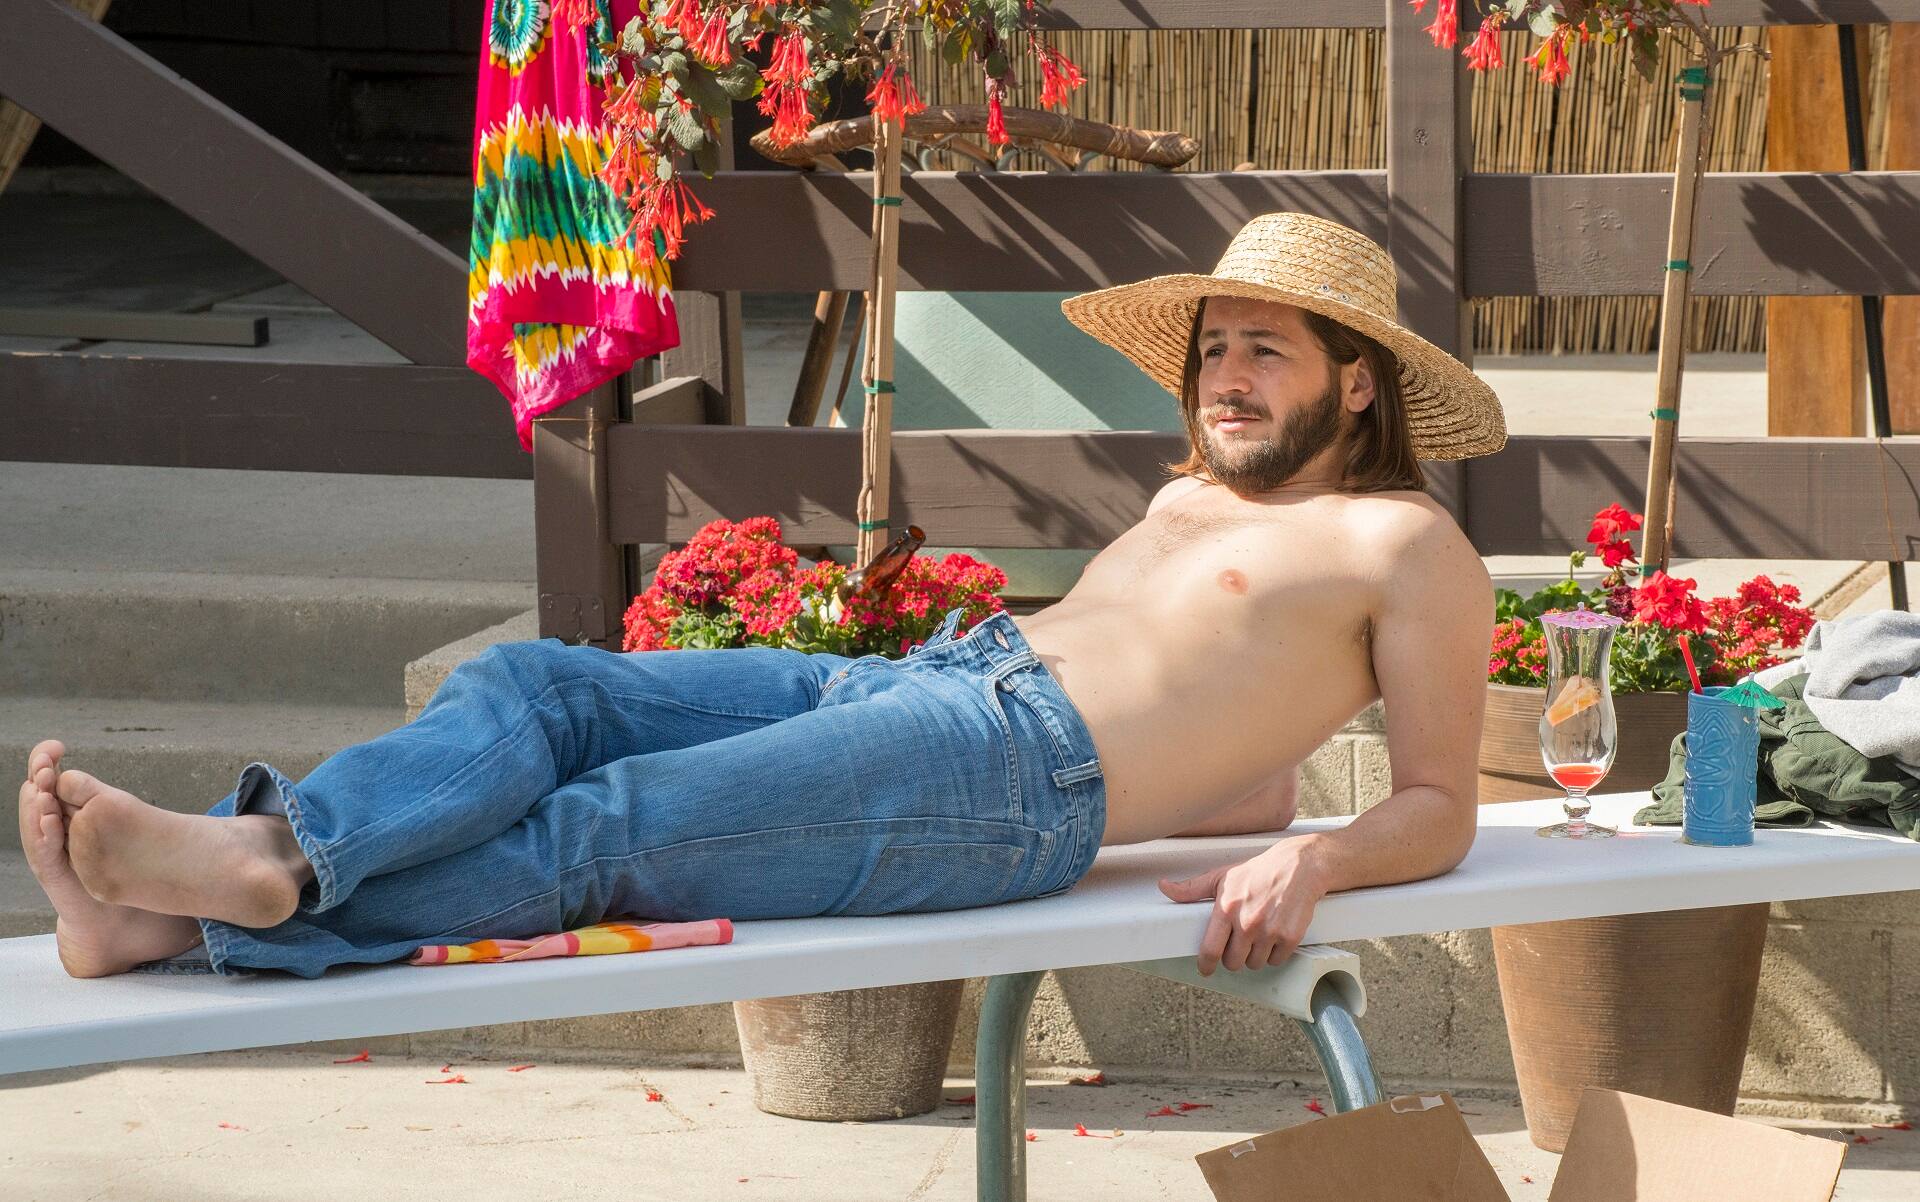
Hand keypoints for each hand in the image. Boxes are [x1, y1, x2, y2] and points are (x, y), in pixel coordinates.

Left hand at [1157, 839, 1326, 976]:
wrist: (1299, 867)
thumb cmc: (1258, 872)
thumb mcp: (1222, 876)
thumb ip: (1192, 888)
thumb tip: (1164, 887)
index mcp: (1226, 909)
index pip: (1210, 950)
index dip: (1206, 965)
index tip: (1206, 969)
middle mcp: (1247, 922)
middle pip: (1233, 963)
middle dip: (1233, 956)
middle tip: (1238, 942)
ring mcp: (1269, 931)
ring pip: (1255, 964)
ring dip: (1254, 955)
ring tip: (1258, 935)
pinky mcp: (1290, 937)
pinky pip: (1276, 960)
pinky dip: (1274, 954)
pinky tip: (1274, 935)